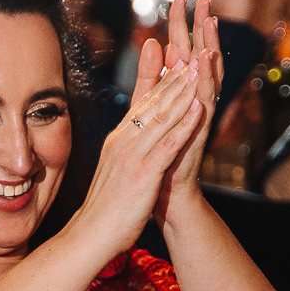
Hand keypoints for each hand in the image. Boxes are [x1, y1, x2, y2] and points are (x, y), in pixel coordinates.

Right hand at [75, 52, 204, 253]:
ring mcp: (133, 156)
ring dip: (182, 92)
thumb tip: (131, 145)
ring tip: (198, 71)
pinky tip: (199, 107)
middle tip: (190, 54)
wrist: (90, 236)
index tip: (173, 60)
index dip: (159, 81)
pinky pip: (169, 143)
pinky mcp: (144, 173)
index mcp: (117, 141)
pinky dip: (185, 123)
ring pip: (162, 117)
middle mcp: (123, 142)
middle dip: (173, 78)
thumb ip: (125, 155)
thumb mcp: (114, 173)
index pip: (141, 104)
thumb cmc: (105, 211)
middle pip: (152, 104)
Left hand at [143, 0, 222, 223]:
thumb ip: (152, 80)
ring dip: (210, 45)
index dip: (184, 24)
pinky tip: (206, 59)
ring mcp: (199, 116)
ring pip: (208, 74)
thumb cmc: (158, 157)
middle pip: (200, 55)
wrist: (166, 196)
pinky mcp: (199, 131)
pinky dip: (207, 79)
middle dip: (202, 26)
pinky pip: (205, 101)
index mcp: (180, 96)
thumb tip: (155, 46)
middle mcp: (194, 102)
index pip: (184, 51)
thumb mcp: (149, 112)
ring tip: (211, 18)